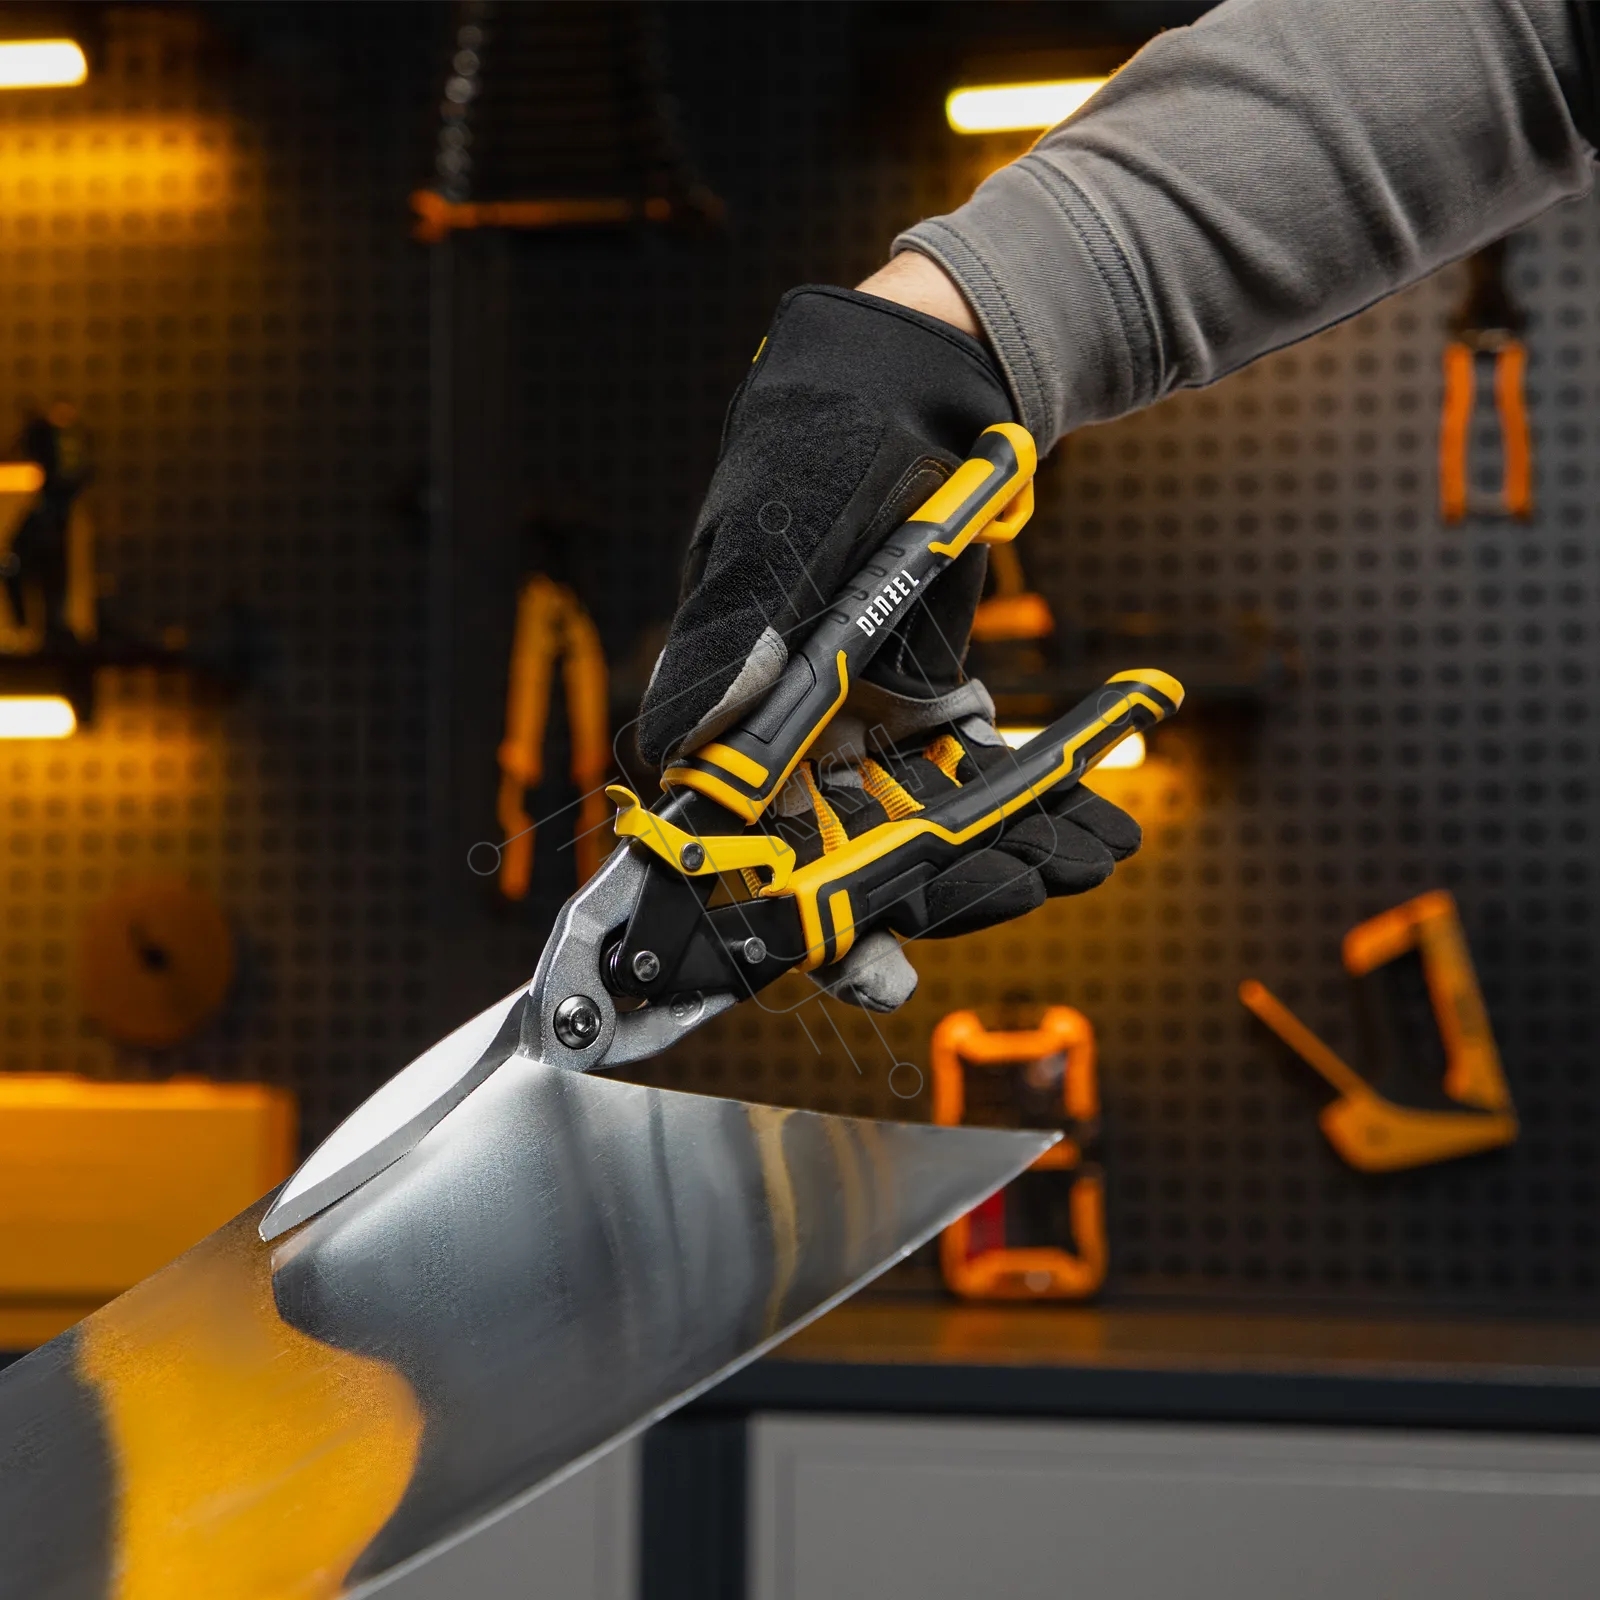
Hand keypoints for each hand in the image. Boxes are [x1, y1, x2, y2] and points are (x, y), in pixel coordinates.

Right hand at [638, 260, 1140, 1009]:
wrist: (916, 376)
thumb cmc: (826, 438)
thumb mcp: (776, 529)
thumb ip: (733, 634)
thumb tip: (685, 740)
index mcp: (732, 700)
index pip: (742, 834)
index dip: (792, 911)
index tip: (867, 969)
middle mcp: (786, 725)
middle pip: (842, 847)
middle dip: (930, 886)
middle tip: (1016, 893)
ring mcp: (855, 719)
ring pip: (916, 819)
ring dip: (995, 850)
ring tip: (1084, 860)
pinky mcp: (919, 699)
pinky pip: (970, 770)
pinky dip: (1026, 797)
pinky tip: (1091, 820)